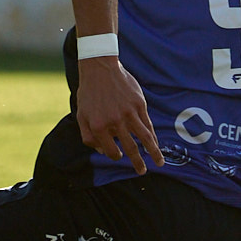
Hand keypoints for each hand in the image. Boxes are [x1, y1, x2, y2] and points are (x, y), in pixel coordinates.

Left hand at [75, 56, 161, 172]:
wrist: (99, 69)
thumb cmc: (89, 94)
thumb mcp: (81, 116)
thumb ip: (88, 136)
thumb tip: (101, 151)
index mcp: (99, 126)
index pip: (110, 150)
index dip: (114, 156)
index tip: (119, 156)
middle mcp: (115, 122)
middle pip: (130, 148)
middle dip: (137, 163)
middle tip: (142, 172)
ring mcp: (129, 113)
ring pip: (144, 138)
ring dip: (153, 152)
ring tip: (159, 163)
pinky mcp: (139, 104)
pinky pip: (147, 124)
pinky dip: (153, 136)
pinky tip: (155, 143)